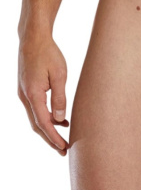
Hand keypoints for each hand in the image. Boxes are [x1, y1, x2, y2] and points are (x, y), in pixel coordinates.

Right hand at [18, 34, 69, 155]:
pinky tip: (61, 118)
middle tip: (64, 150)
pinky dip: (47, 116)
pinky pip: (37, 108)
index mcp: (33, 94)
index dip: (53, 137)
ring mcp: (24, 93)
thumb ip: (60, 97)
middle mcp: (25, 97)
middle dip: (50, 138)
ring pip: (36, 117)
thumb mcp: (60, 74)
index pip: (43, 123)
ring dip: (49, 128)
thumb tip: (60, 118)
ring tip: (65, 136)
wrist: (33, 39)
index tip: (63, 148)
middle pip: (37, 125)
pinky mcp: (27, 89)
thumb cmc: (49, 54)